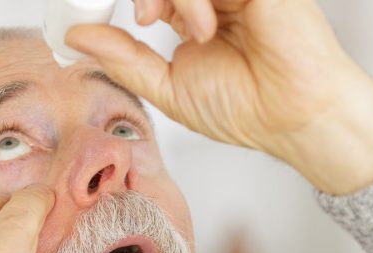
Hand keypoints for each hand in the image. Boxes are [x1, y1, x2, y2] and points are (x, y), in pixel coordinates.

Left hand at [67, 0, 372, 194]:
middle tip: (142, 21)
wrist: (294, 120)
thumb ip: (124, 59)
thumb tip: (78, 38)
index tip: (100, 18)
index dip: (133, 2)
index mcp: (195, 14)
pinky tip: (205, 26)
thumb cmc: (248, 108)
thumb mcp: (168, 87)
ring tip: (180, 30)